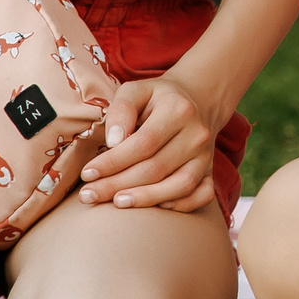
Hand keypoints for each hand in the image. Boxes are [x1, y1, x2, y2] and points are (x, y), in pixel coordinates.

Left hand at [79, 74, 221, 212]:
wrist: (196, 100)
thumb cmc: (156, 98)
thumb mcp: (136, 91)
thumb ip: (122, 109)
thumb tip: (114, 142)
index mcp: (178, 110)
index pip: (143, 143)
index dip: (113, 162)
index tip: (87, 173)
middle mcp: (197, 134)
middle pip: (156, 168)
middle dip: (118, 185)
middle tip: (88, 195)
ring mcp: (207, 155)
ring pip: (180, 185)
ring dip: (146, 199)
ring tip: (117, 203)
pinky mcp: (211, 171)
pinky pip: (202, 195)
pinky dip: (182, 205)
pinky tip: (156, 207)